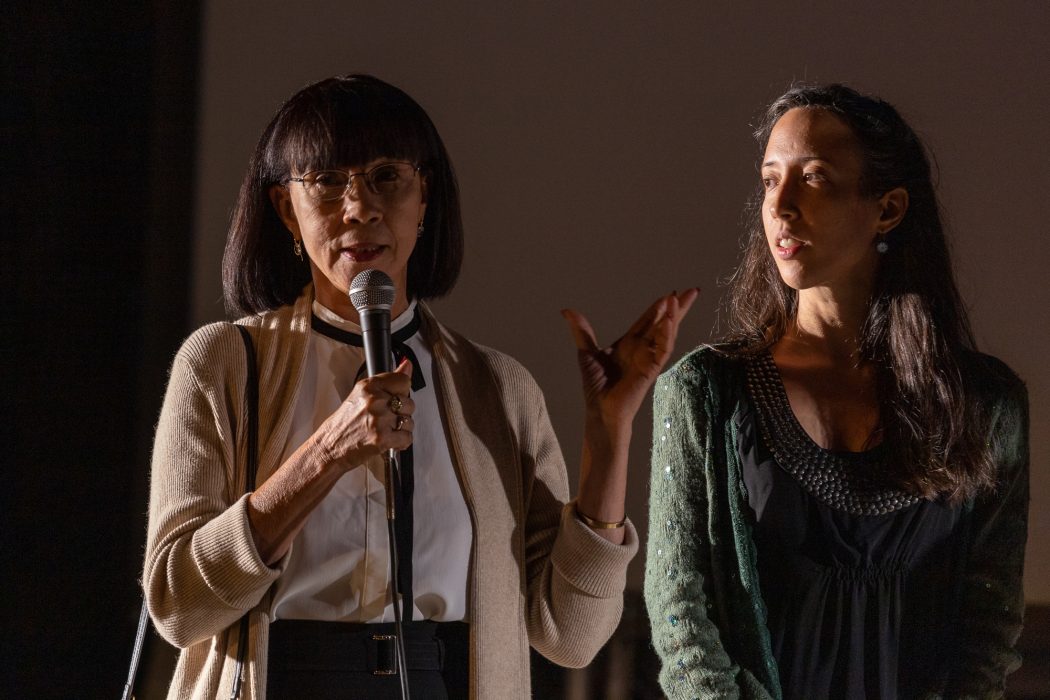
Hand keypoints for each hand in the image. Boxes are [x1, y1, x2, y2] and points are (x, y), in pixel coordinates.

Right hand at [314, 357, 415, 467]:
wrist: (330, 446)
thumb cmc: (344, 423)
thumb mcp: (362, 395)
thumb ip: (388, 380)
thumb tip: (407, 365)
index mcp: (368, 386)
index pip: (403, 381)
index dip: (402, 392)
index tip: (395, 398)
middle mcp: (374, 400)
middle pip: (409, 403)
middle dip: (401, 413)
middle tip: (385, 419)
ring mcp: (379, 419)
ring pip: (409, 422)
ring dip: (401, 429)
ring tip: (384, 430)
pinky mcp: (382, 438)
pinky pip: (407, 438)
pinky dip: (400, 443)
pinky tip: (388, 440)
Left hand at [562, 289, 697, 426]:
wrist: (599, 410)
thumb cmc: (596, 387)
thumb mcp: (586, 352)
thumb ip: (581, 331)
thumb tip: (567, 311)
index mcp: (629, 343)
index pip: (648, 320)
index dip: (659, 307)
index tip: (670, 293)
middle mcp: (642, 348)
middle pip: (664, 323)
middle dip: (677, 307)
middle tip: (693, 290)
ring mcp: (649, 358)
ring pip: (667, 333)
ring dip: (673, 315)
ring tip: (678, 298)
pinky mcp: (651, 369)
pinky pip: (663, 349)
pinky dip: (667, 334)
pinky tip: (669, 320)